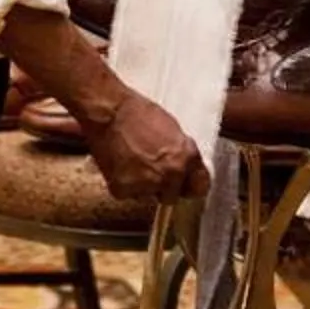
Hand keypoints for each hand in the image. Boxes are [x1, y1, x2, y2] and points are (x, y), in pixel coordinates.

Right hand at [83, 86, 209, 204]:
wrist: (108, 113)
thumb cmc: (136, 112)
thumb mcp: (170, 127)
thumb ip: (181, 151)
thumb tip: (184, 165)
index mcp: (187, 157)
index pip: (201, 186)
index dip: (190, 185)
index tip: (184, 186)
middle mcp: (171, 175)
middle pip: (172, 195)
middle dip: (162, 187)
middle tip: (148, 167)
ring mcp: (148, 185)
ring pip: (148, 196)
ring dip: (142, 186)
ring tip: (131, 161)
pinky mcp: (125, 191)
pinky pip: (128, 194)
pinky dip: (124, 184)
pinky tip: (119, 164)